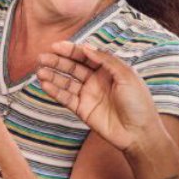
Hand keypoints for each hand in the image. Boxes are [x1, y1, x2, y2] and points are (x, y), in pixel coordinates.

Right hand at [37, 41, 159, 152]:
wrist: (139, 132)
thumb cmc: (138, 103)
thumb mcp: (126, 75)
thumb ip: (106, 60)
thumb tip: (86, 47)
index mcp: (108, 69)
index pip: (86, 56)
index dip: (71, 50)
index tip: (56, 46)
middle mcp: (96, 80)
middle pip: (73, 67)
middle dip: (57, 61)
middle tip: (42, 57)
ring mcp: (88, 95)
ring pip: (66, 82)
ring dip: (53, 76)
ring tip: (39, 71)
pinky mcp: (82, 109)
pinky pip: (65, 98)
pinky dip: (55, 91)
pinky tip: (45, 84)